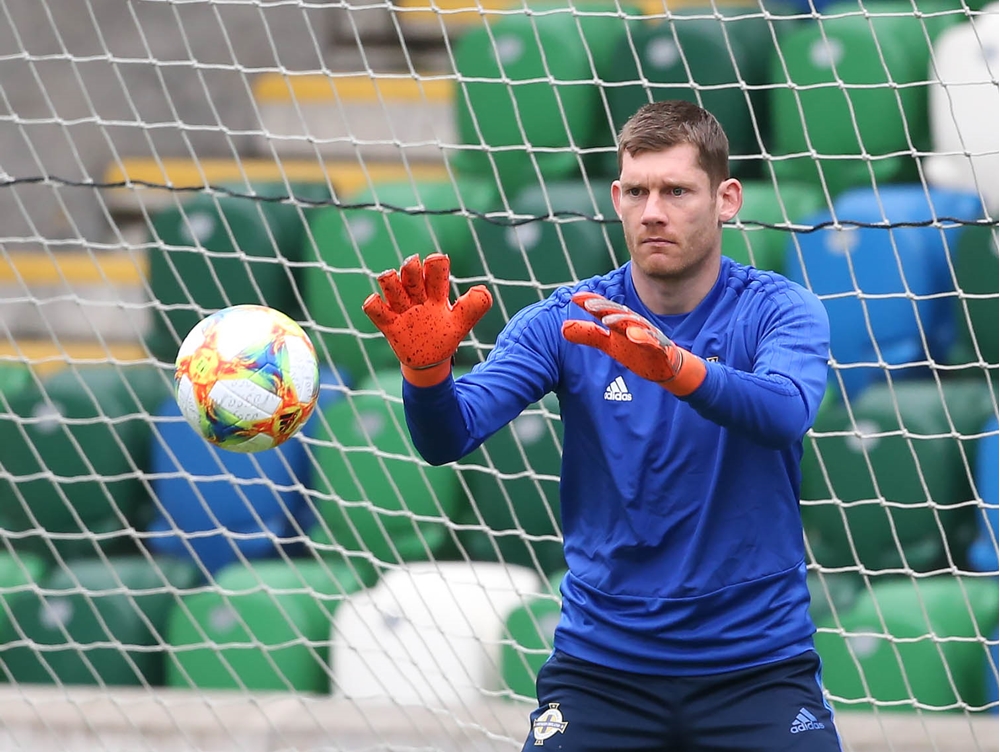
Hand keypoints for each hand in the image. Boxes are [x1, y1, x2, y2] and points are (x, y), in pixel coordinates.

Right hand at [362, 253, 491, 385]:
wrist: (430, 361)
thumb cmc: (445, 336)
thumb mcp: (462, 323)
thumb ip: (475, 307)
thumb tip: (482, 289)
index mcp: (435, 293)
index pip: (435, 269)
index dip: (435, 263)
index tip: (437, 262)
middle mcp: (417, 297)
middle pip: (410, 272)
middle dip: (410, 266)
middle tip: (412, 264)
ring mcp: (401, 309)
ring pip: (390, 285)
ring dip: (391, 281)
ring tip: (394, 282)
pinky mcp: (389, 324)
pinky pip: (374, 310)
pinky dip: (373, 304)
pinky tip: (376, 301)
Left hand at [561, 292, 705, 396]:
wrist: (666, 364)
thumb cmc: (635, 349)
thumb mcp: (608, 343)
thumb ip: (587, 334)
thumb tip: (562, 327)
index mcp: (620, 321)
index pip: (604, 309)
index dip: (591, 302)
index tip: (574, 297)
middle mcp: (634, 324)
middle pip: (618, 312)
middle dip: (604, 307)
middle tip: (589, 304)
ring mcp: (648, 334)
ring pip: (634, 324)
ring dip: (622, 320)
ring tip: (607, 319)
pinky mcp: (660, 348)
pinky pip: (652, 342)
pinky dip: (644, 338)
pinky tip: (634, 336)